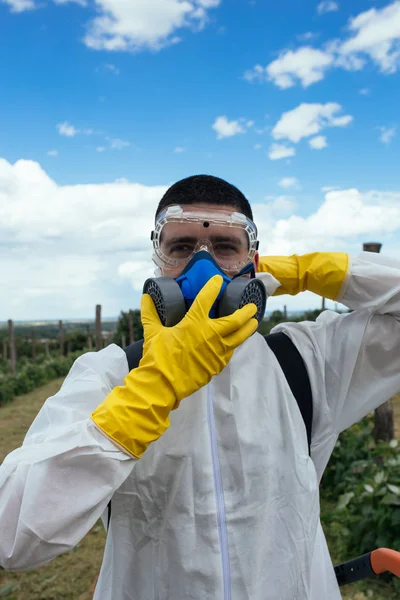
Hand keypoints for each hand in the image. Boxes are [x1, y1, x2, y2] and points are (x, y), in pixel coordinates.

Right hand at [91, 275, 257, 457]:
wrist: (163, 385)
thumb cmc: (158, 357)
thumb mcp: (152, 332)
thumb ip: (150, 314)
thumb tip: (146, 298)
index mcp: (193, 323)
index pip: (206, 299)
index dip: (213, 287)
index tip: (217, 280)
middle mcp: (210, 335)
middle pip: (235, 320)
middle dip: (246, 311)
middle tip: (252, 306)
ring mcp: (216, 351)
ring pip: (239, 337)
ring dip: (248, 328)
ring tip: (254, 322)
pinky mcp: (217, 365)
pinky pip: (230, 352)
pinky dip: (235, 345)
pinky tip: (236, 342)